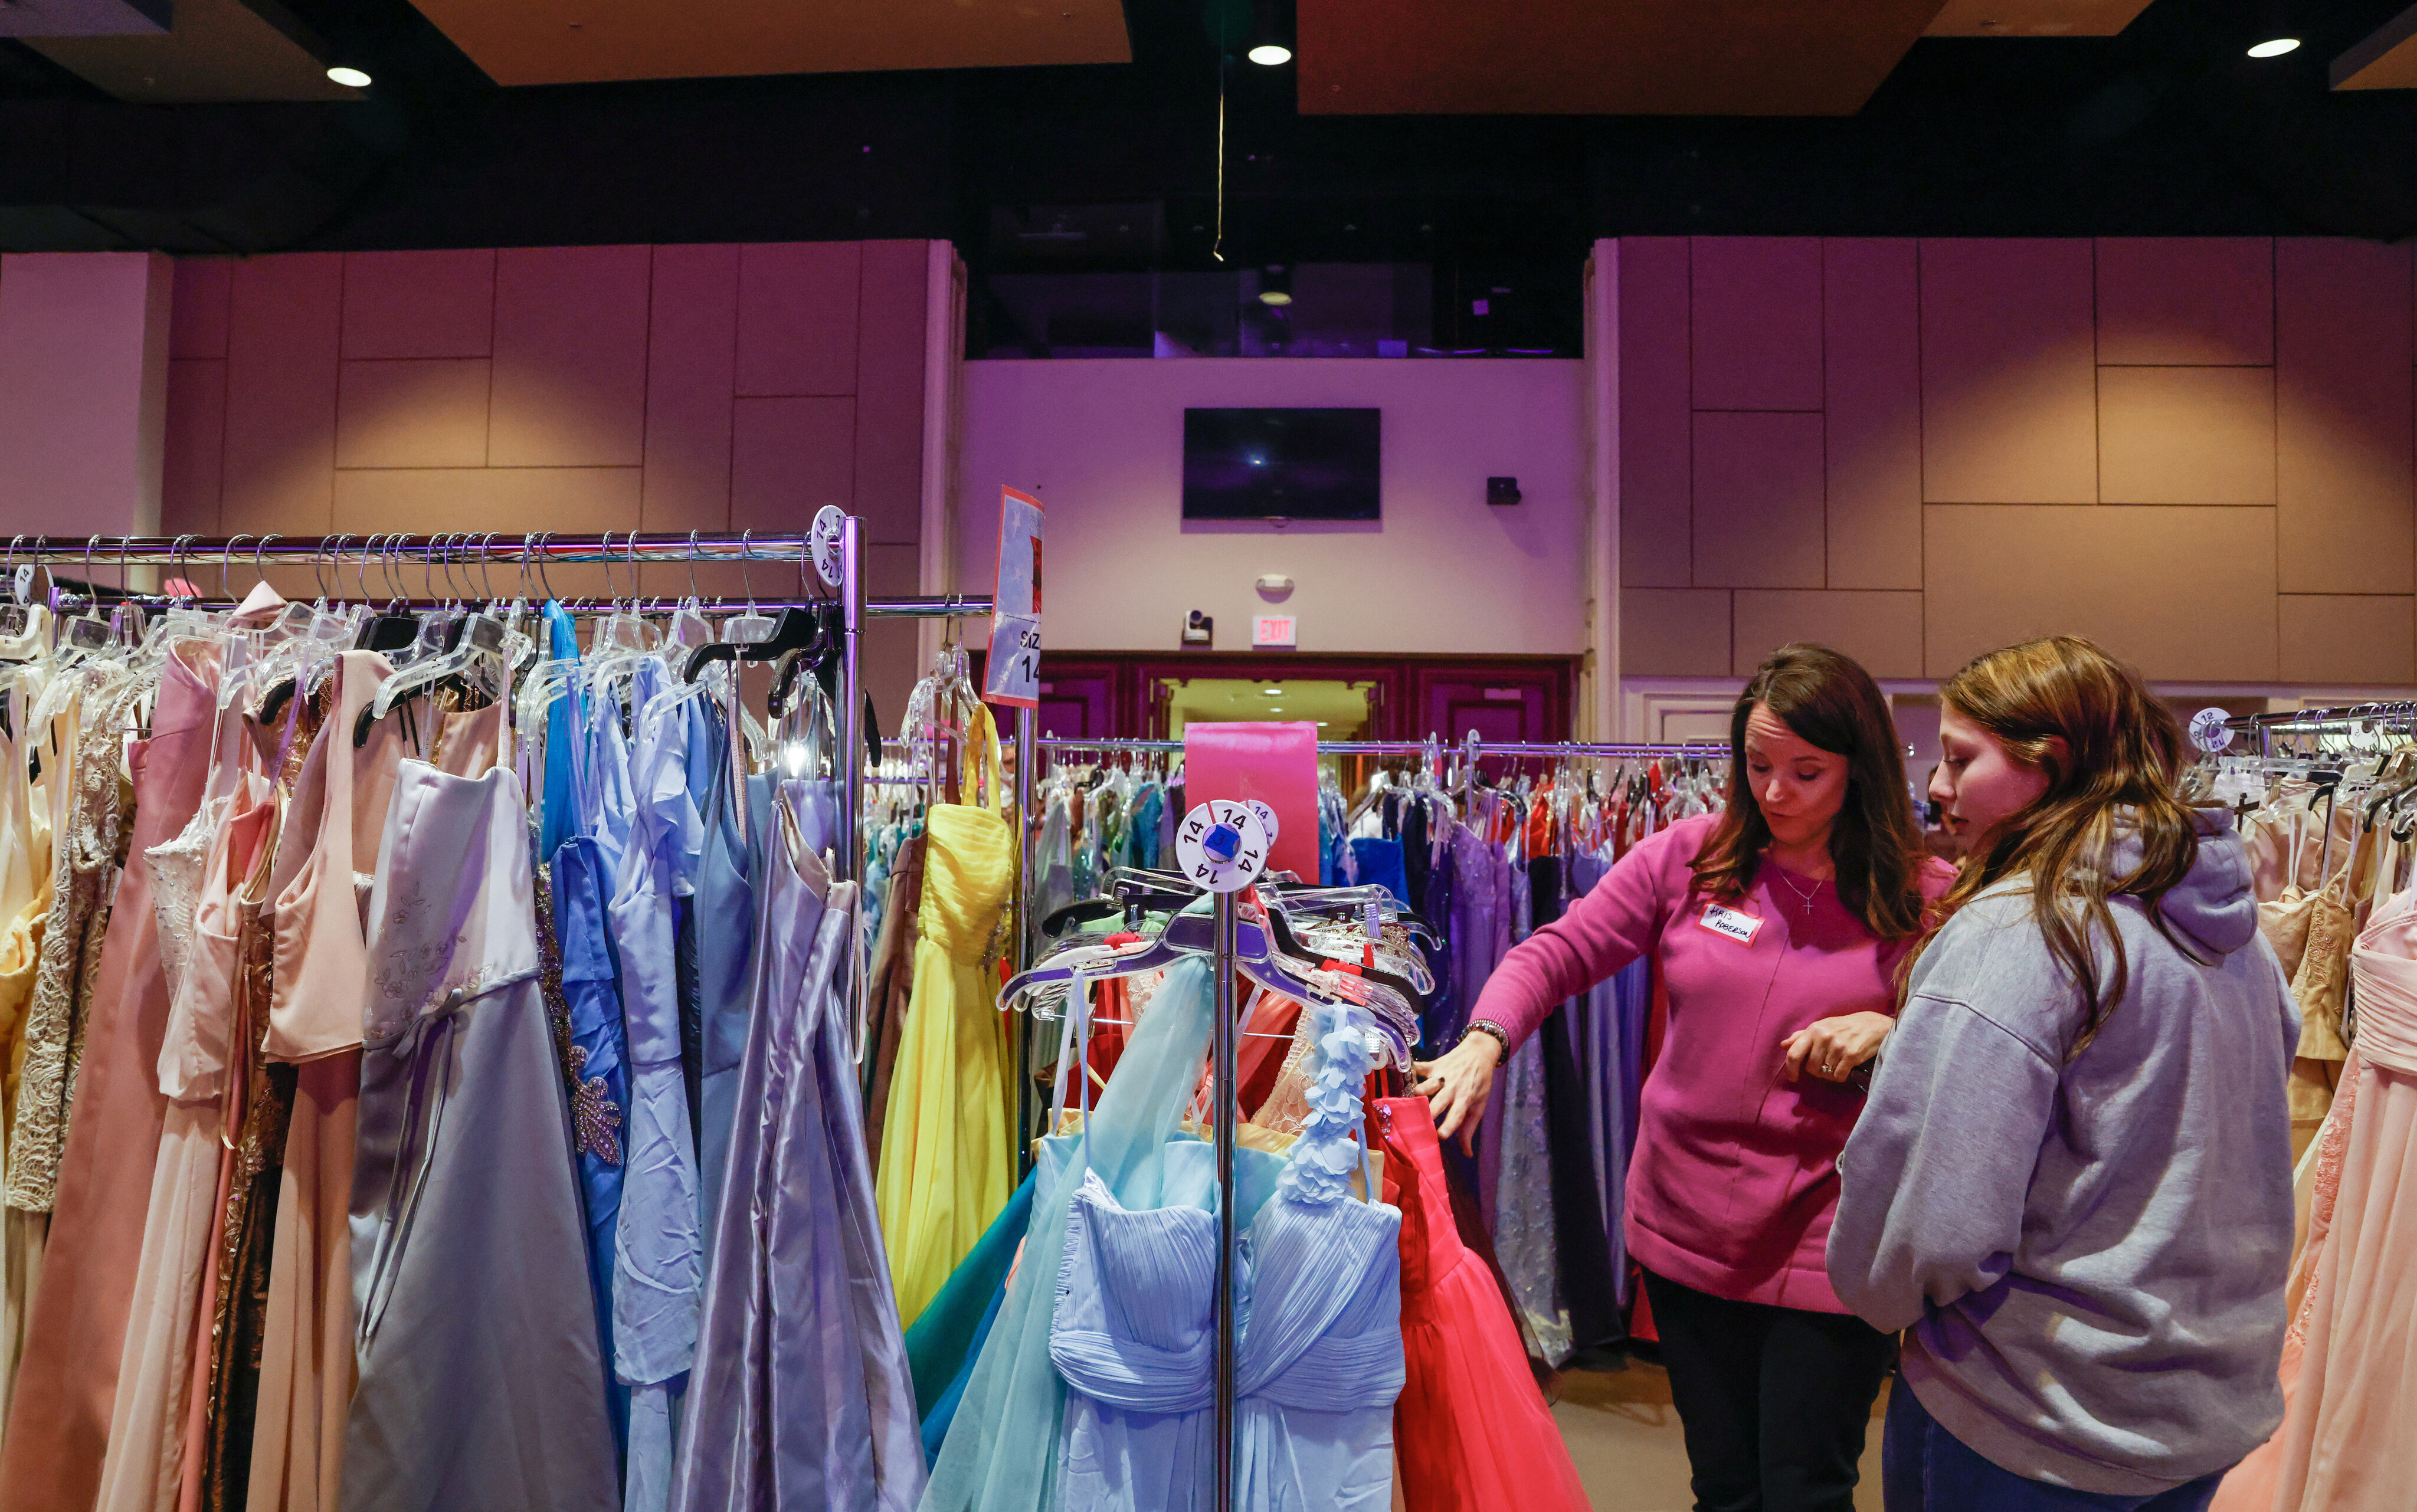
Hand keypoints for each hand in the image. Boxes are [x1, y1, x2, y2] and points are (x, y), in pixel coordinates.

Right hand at [1413, 1032, 1503, 1154]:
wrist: (1479, 1053)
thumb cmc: (1480, 1082)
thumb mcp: (1479, 1105)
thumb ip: (1469, 1129)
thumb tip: (1467, 1154)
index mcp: (1465, 1099)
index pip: (1456, 1116)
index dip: (1448, 1126)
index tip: (1439, 1136)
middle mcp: (1452, 1088)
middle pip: (1437, 1103)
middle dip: (1428, 1113)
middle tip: (1417, 1125)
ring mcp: (1441, 1075)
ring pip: (1426, 1085)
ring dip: (1418, 1093)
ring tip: (1407, 1102)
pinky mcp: (1433, 1065)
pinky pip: (1418, 1067)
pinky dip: (1409, 1070)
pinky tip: (1398, 1074)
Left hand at [1780, 1012, 1893, 1084]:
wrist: (1873, 1025)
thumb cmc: (1844, 1026)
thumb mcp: (1822, 1026)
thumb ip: (1801, 1036)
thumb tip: (1783, 1045)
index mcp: (1814, 1029)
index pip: (1794, 1053)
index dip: (1790, 1068)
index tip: (1793, 1078)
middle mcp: (1824, 1037)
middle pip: (1810, 1068)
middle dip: (1816, 1071)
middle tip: (1825, 1065)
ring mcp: (1838, 1046)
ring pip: (1825, 1073)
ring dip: (1829, 1073)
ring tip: (1837, 1064)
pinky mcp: (1851, 1055)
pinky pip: (1838, 1076)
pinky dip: (1840, 1076)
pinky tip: (1844, 1068)